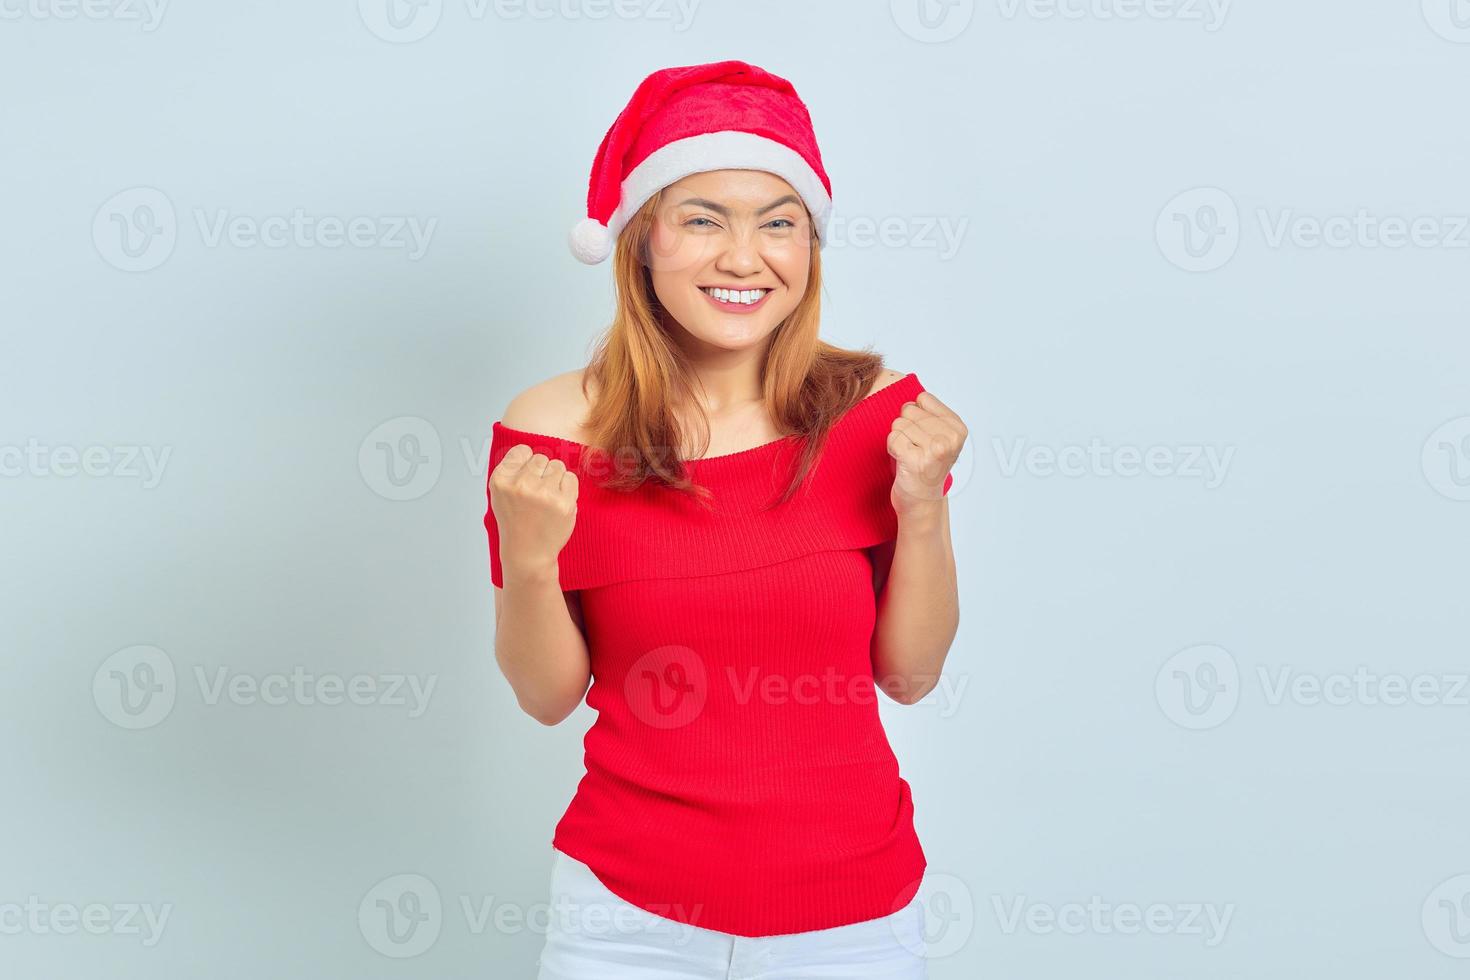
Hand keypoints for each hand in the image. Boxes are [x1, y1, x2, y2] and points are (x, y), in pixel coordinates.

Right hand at [488, 445, 578, 578]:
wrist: (527, 552)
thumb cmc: (515, 520)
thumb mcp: (501, 494)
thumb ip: (512, 469)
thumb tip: (531, 447)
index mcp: (501, 480)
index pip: (521, 451)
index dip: (526, 464)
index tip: (524, 480)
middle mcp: (520, 485)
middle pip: (541, 458)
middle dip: (541, 472)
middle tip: (536, 494)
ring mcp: (543, 494)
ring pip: (557, 466)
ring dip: (555, 479)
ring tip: (546, 499)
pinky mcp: (564, 503)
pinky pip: (571, 477)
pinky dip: (567, 488)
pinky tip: (557, 502)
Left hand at [887, 390, 966, 516]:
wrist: (922, 500)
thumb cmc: (926, 464)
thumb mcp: (939, 435)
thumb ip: (930, 412)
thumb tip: (912, 391)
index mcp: (958, 428)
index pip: (923, 398)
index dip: (916, 415)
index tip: (924, 435)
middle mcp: (950, 439)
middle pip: (909, 410)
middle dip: (906, 428)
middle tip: (915, 448)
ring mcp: (934, 450)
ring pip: (899, 424)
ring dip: (899, 439)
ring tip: (910, 455)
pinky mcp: (916, 461)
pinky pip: (892, 439)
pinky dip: (892, 449)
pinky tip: (903, 461)